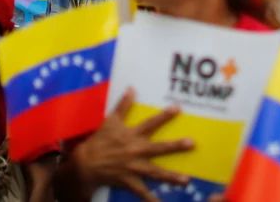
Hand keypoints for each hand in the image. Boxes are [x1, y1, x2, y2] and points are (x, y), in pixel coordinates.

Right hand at [66, 89, 192, 197]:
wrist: (87, 162)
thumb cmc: (100, 140)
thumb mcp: (111, 120)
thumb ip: (123, 105)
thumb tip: (132, 88)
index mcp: (131, 135)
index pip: (150, 123)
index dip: (164, 116)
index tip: (178, 108)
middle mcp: (135, 151)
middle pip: (158, 148)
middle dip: (175, 146)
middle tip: (192, 144)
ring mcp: (133, 167)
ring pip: (155, 172)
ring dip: (171, 176)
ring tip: (186, 179)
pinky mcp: (129, 181)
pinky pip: (142, 193)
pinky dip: (151, 200)